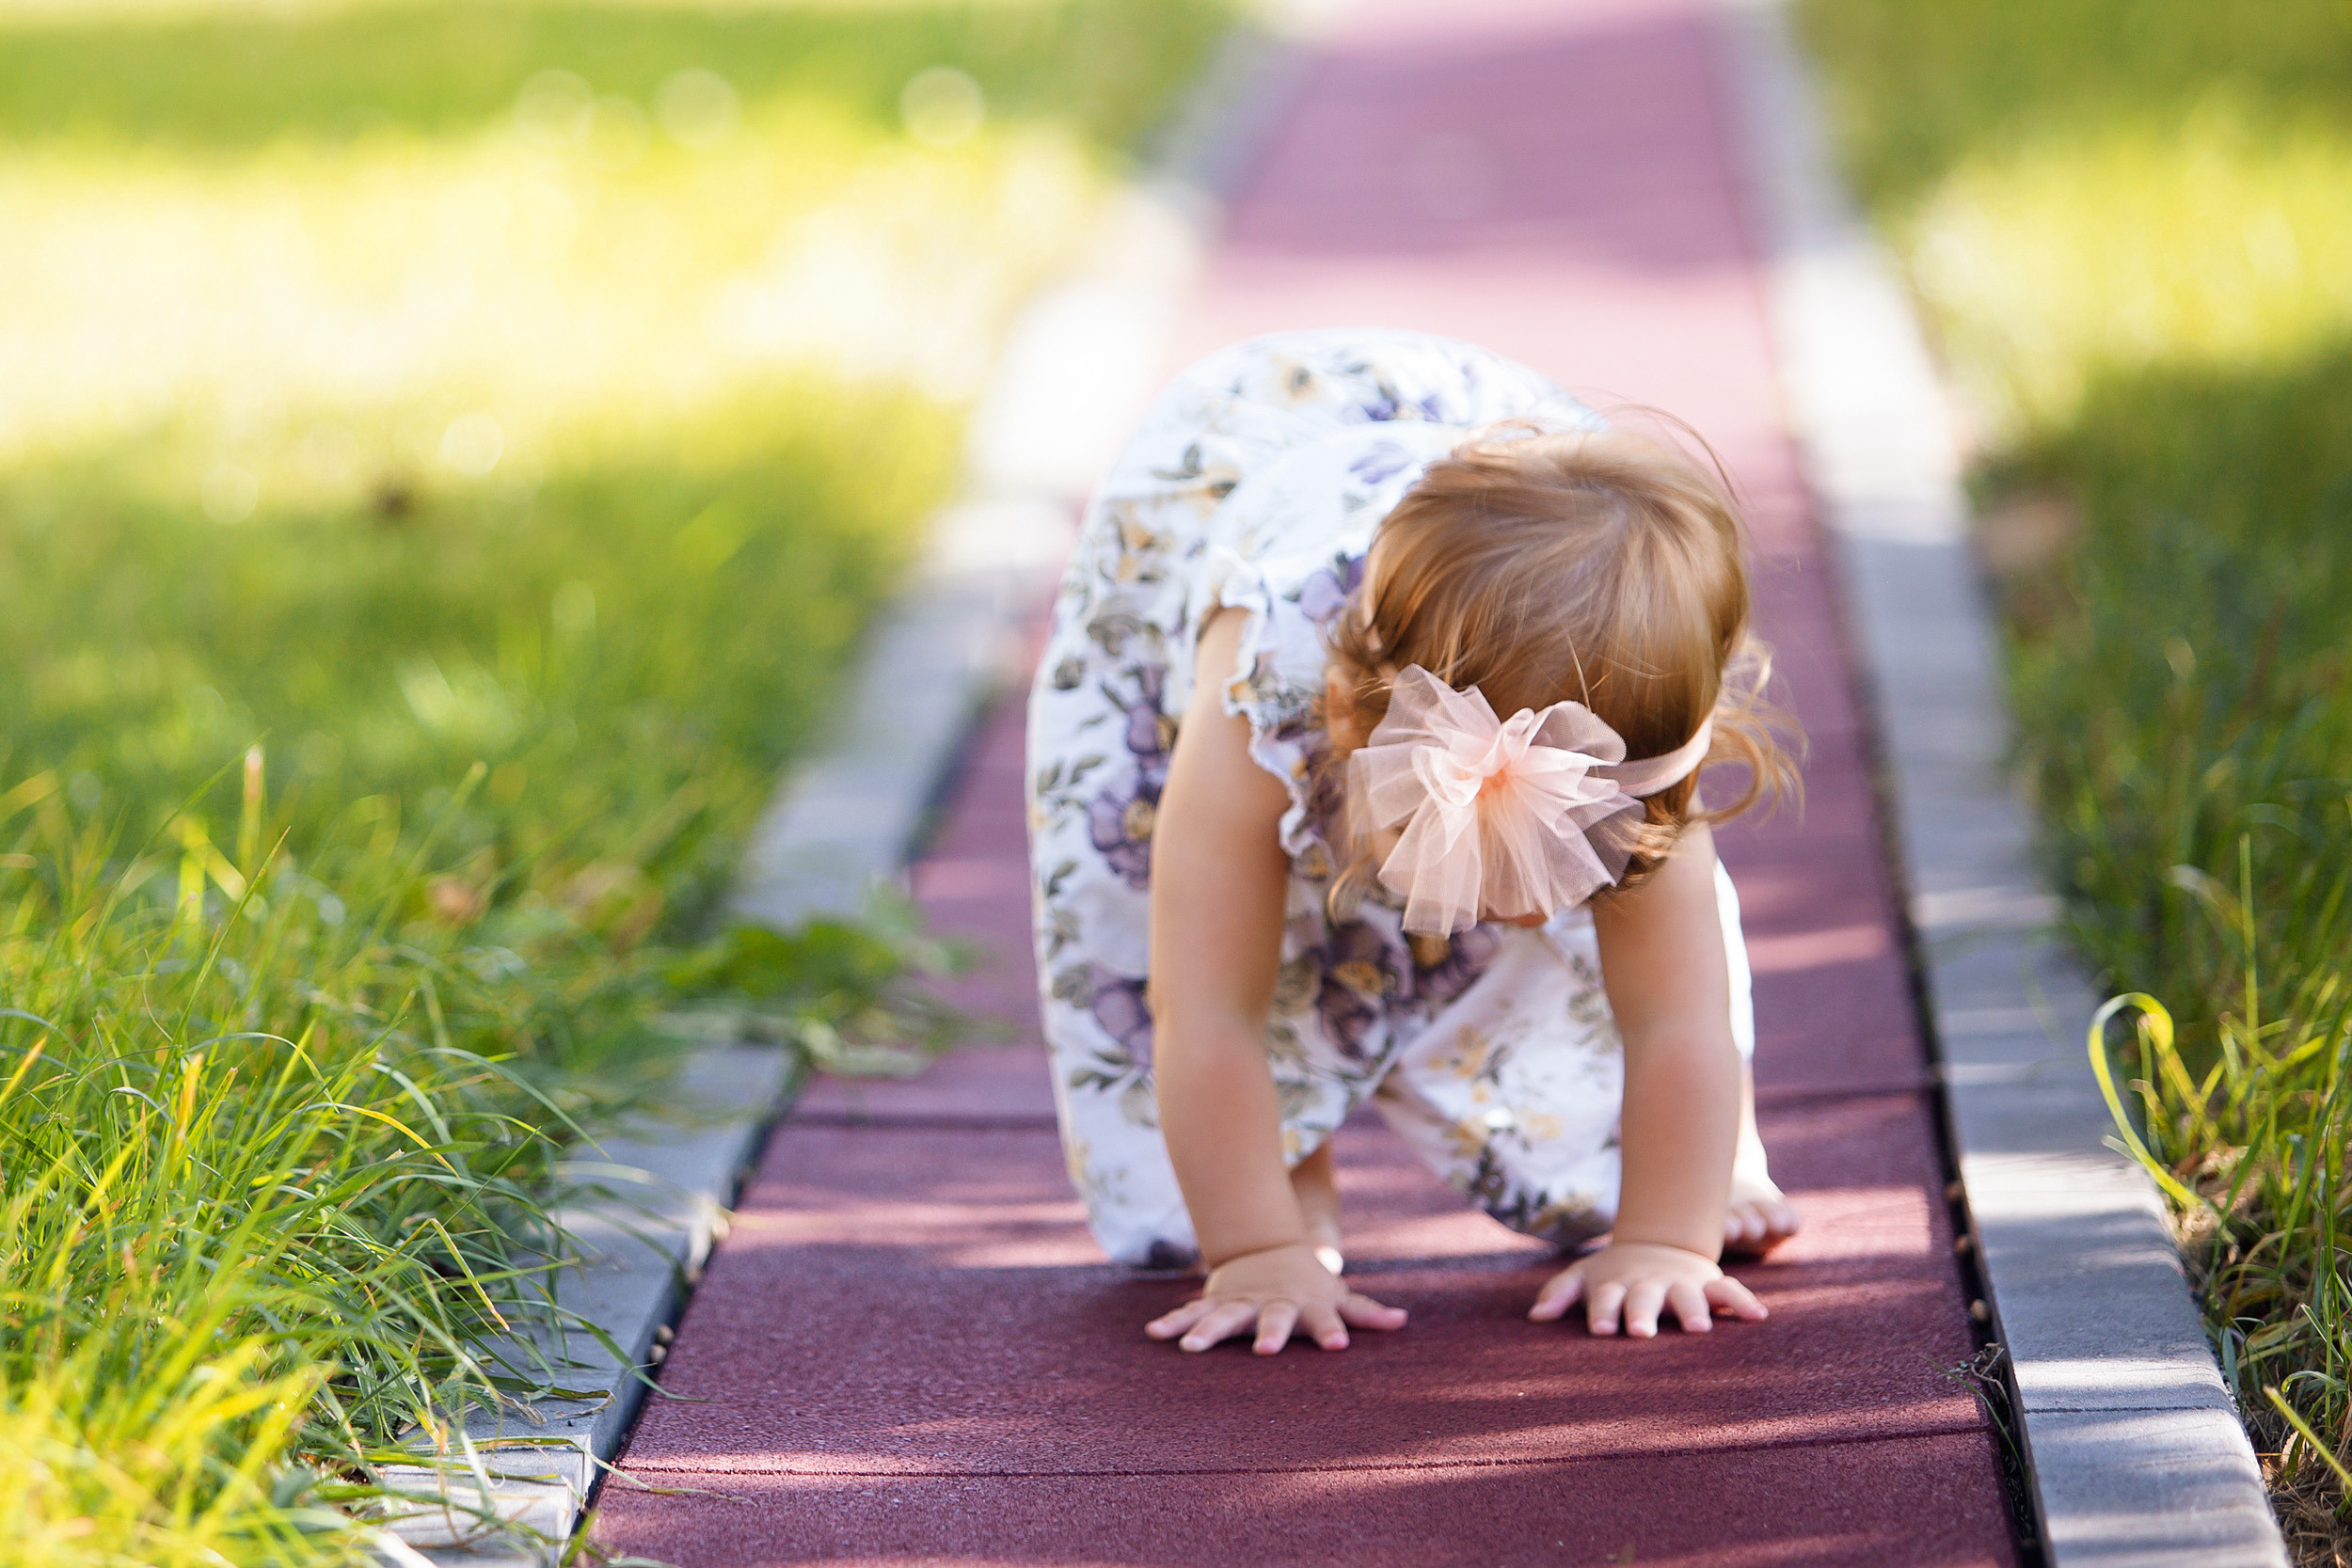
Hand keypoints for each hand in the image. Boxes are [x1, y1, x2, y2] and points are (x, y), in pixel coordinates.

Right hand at [1145, 1242, 1407, 1354]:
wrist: (1267, 1250)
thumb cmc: (1310, 1285)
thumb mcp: (1338, 1296)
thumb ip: (1365, 1312)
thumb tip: (1402, 1321)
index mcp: (1306, 1305)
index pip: (1324, 1319)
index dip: (1331, 1330)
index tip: (1338, 1346)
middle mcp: (1272, 1303)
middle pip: (1273, 1318)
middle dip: (1269, 1333)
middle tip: (1267, 1351)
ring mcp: (1241, 1301)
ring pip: (1224, 1317)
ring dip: (1208, 1331)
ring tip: (1191, 1349)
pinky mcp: (1215, 1302)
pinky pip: (1191, 1313)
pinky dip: (1174, 1322)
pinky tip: (1155, 1334)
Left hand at [1528, 1240, 1766, 1337]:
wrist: (1657, 1242)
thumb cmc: (1615, 1273)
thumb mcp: (1584, 1275)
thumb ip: (1560, 1293)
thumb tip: (1534, 1317)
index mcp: (1617, 1284)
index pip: (1605, 1297)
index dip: (1601, 1311)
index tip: (1599, 1329)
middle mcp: (1649, 1284)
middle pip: (1644, 1297)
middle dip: (1642, 1313)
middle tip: (1640, 1332)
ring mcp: (1681, 1282)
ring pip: (1688, 1296)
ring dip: (1693, 1309)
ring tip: (1698, 1329)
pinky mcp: (1708, 1282)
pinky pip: (1729, 1290)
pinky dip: (1743, 1302)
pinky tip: (1757, 1317)